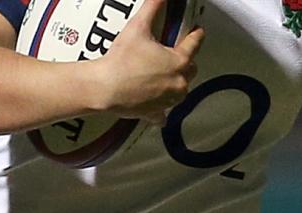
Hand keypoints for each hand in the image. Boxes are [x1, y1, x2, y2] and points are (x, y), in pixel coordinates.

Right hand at [91, 0, 203, 124]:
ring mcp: (168, 100)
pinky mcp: (155, 113)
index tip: (197, 32)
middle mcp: (178, 83)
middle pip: (190, 70)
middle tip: (173, 55)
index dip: (195, 35)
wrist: (105, 88)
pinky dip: (161, 110)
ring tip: (162, 75)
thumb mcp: (138, 27)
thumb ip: (152, 7)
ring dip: (175, 83)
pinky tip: (156, 105)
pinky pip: (163, 114)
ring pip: (180, 91)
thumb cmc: (122, 61)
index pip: (194, 44)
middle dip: (185, 62)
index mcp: (178, 62)